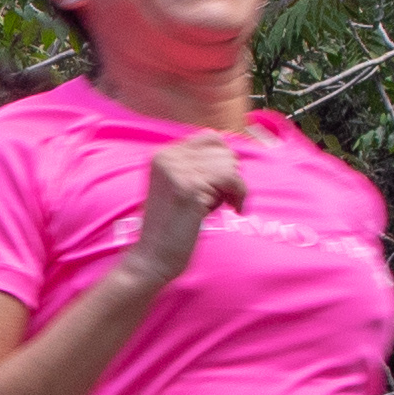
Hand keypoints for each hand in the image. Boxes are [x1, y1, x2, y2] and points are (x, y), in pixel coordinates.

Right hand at [118, 130, 246, 286]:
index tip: (222, 184)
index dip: (223, 160)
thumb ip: (198, 166)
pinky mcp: (189, 187)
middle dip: (229, 175)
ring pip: (230, 164)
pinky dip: (241, 196)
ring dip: (235, 187)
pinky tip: (235, 210)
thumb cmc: (172, 226)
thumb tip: (233, 152)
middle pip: (222, 150)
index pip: (210, 138)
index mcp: (161, 155)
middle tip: (220, 198)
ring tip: (223, 205)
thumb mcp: (179, 186)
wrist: (153, 256)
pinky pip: (232, 180)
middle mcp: (166, 157)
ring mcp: (176, 171)